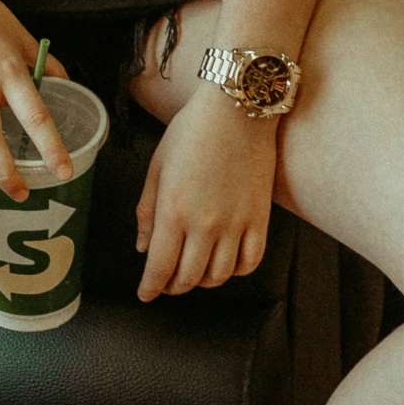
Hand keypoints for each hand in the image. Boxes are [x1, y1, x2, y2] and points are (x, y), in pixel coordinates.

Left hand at [135, 84, 274, 299]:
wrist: (236, 109)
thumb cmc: (191, 131)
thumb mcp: (157, 166)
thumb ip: (147, 211)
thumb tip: (144, 247)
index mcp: (174, 211)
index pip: (160, 268)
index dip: (150, 288)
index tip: (146, 295)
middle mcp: (206, 224)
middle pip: (189, 278)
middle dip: (173, 288)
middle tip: (167, 284)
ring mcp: (236, 223)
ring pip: (220, 276)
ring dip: (203, 282)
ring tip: (194, 273)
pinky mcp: (259, 218)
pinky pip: (250, 261)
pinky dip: (237, 272)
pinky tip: (226, 263)